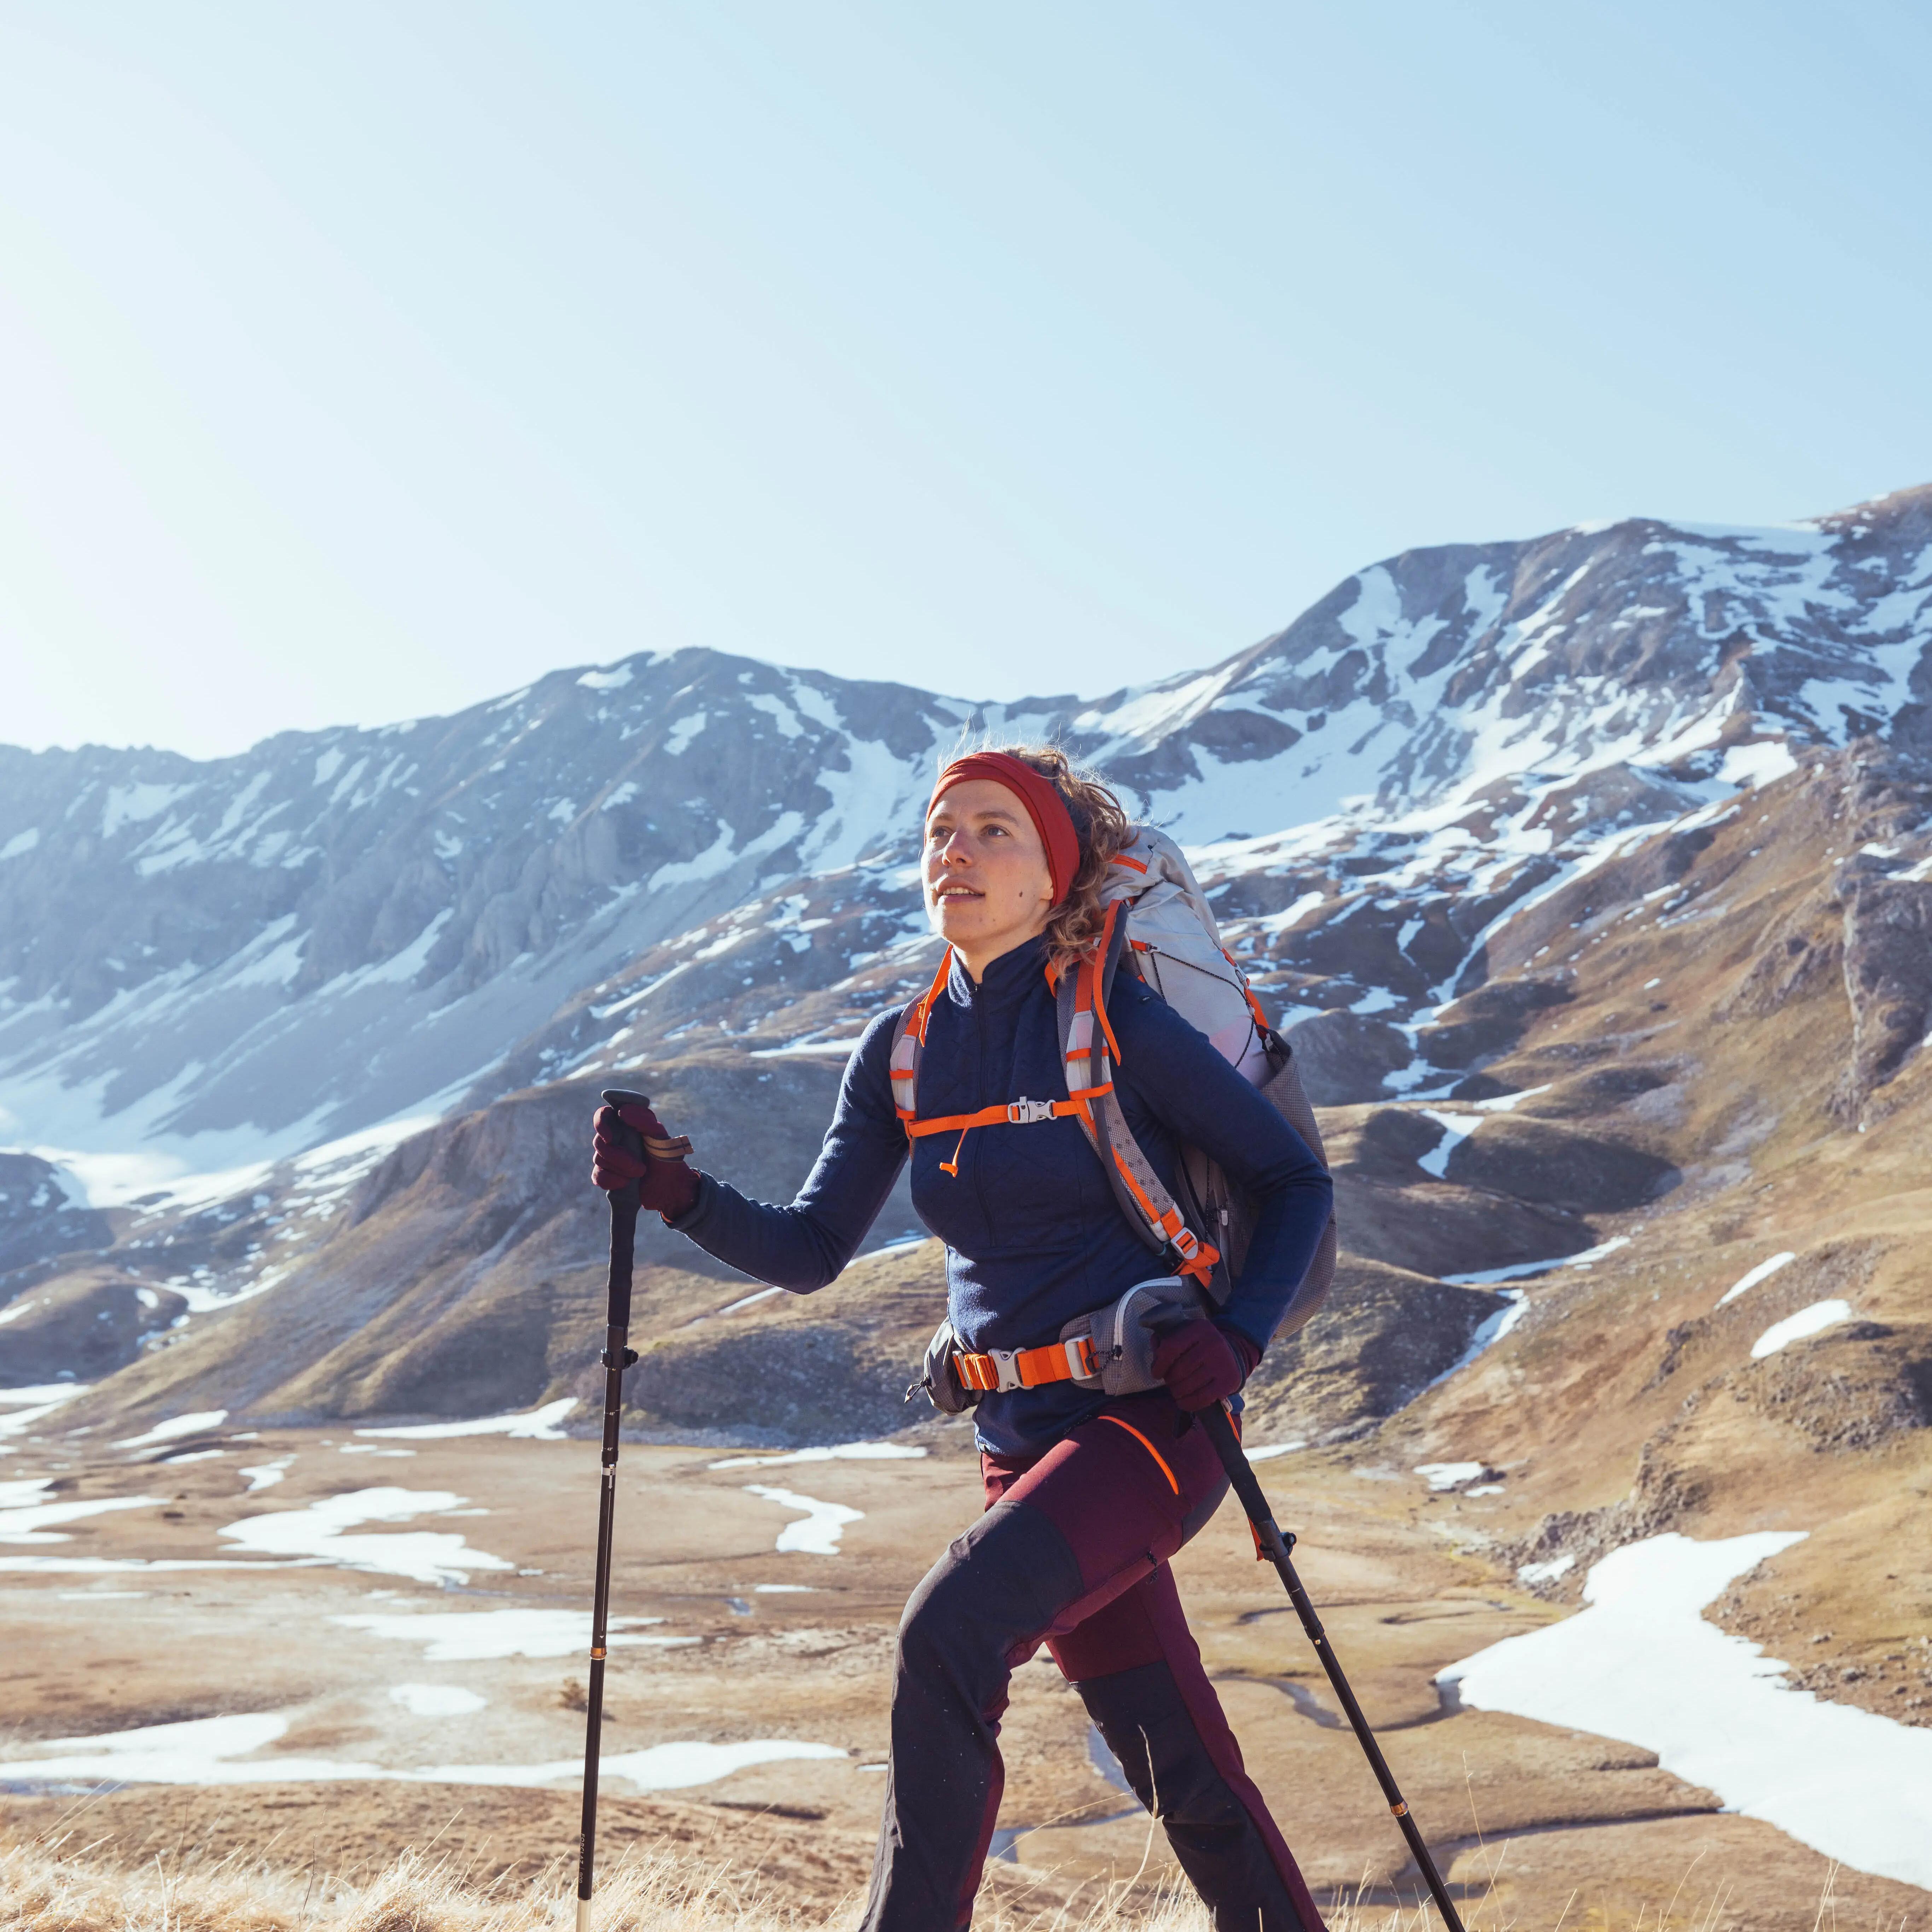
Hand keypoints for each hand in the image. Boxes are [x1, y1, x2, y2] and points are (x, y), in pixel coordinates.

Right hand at [592, 1102, 699, 1218]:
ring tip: (640, 1173)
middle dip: (617, 1156)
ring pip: (599, 1160)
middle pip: (599, 1142)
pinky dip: (611, 1180)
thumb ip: (645, 1121)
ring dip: (620, 1169)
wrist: (670, 1185)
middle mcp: (615, 1139)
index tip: (610, 1138)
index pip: (603, 1115)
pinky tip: (626, 1183)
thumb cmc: (667, 1156)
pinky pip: (598, 1176)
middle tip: (640, 1166)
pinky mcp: (607, 1175)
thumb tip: (622, 1110)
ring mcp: (609, 1157)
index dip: (601, 1123)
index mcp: (626, 1124)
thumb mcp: (661, 1137)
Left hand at [1151, 1320, 1258, 1411]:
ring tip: (1176, 1391)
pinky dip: (1188, 1403)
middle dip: (1169, 1380)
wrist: (1230, 1355)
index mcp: (1198, 1328)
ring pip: (1188, 1385)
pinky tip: (1182, 1402)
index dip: (1159, 1364)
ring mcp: (1223, 1362)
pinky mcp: (1229, 1380)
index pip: (1171, 1347)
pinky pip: (1202, 1398)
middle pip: (1179, 1369)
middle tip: (1170, 1383)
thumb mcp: (1184, 1336)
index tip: (1156, 1374)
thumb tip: (1154, 1347)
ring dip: (1177, 1392)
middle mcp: (1213, 1342)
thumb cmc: (1198, 1346)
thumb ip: (1165, 1342)